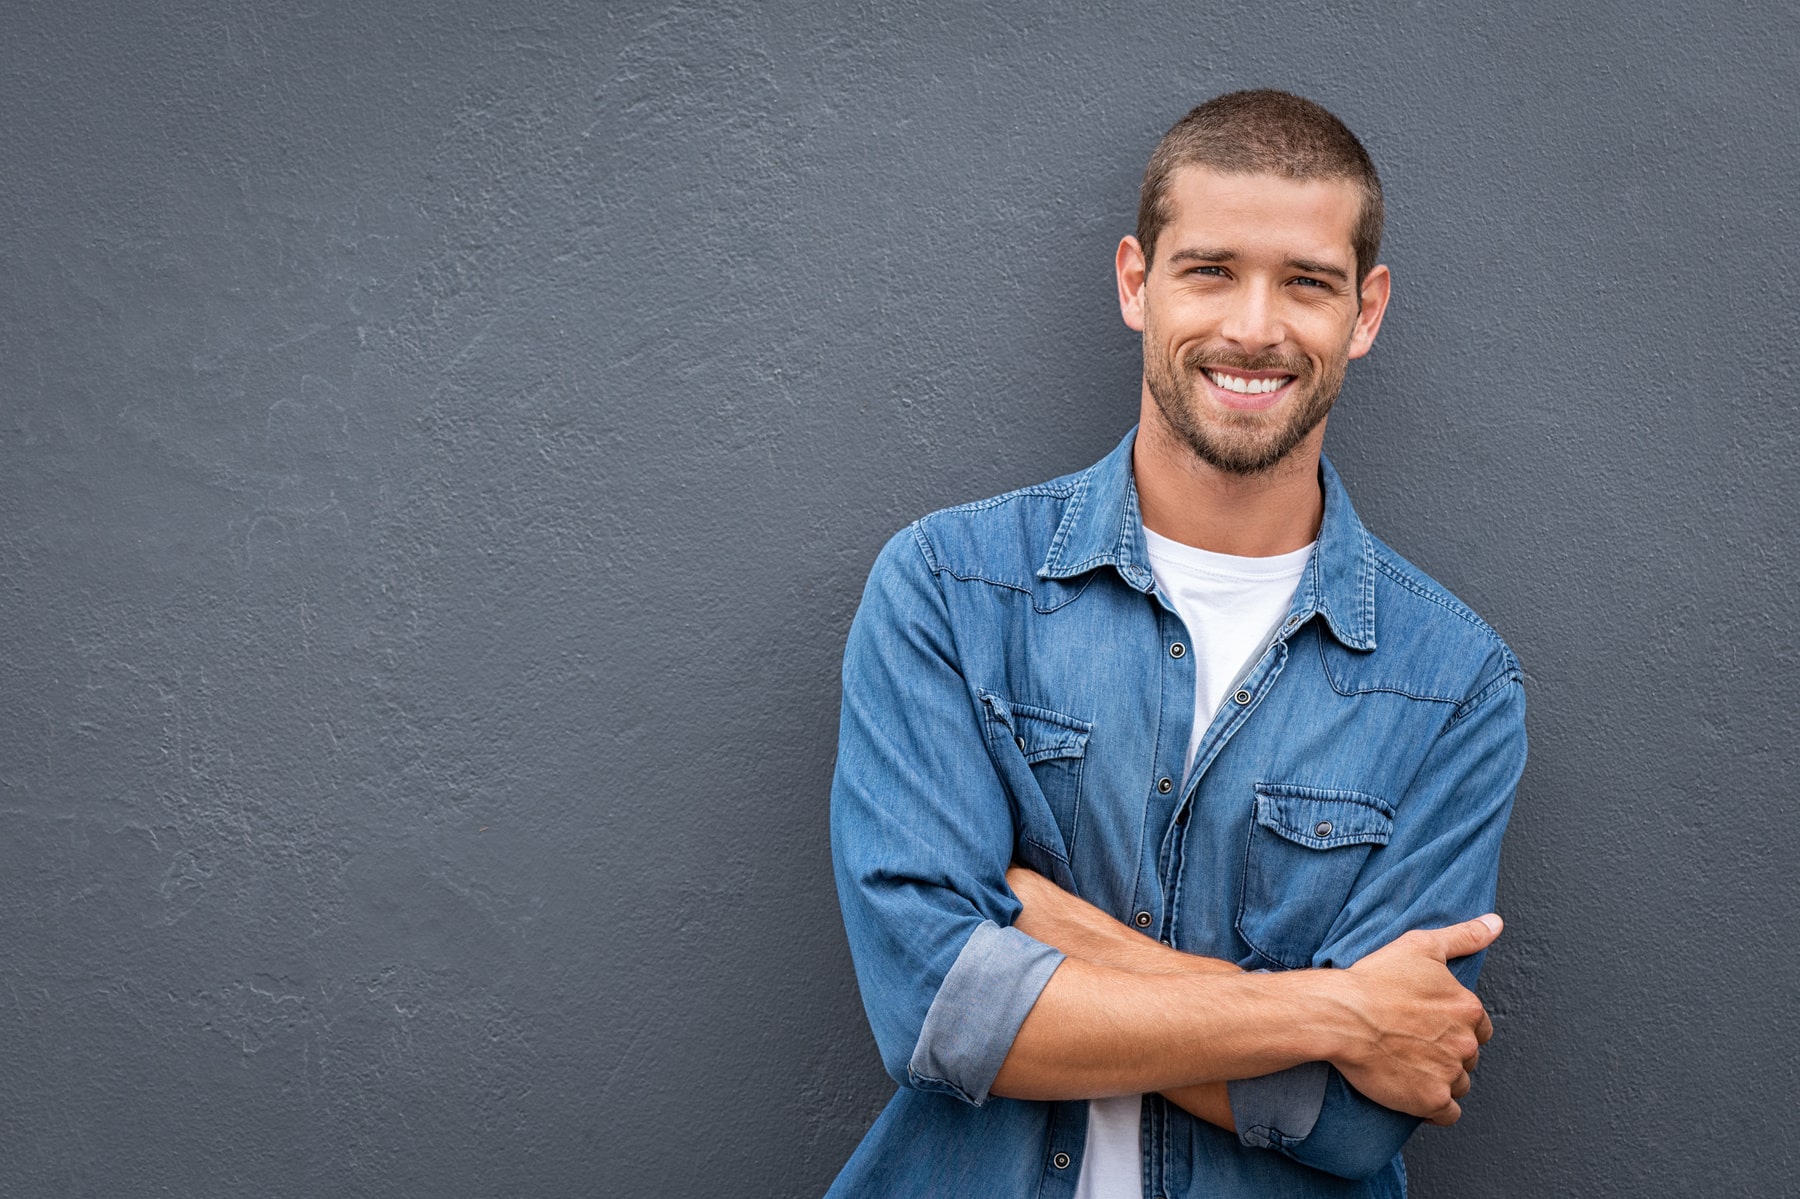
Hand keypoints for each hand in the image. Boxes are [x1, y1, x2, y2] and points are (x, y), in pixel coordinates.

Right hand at [1327, 915, 1500, 1125]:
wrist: (1341, 1015)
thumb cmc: (1375, 979)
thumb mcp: (1421, 946)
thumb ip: (1464, 936)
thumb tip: (1494, 923)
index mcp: (1468, 1009)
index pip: (1477, 1027)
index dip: (1453, 1026)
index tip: (1427, 1024)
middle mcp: (1465, 1043)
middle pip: (1468, 1057)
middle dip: (1447, 1053)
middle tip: (1413, 1043)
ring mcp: (1449, 1074)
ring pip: (1459, 1084)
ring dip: (1441, 1079)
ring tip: (1409, 1065)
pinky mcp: (1431, 1100)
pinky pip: (1447, 1114)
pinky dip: (1435, 1107)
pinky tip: (1414, 1091)